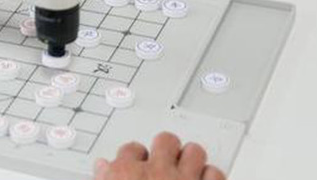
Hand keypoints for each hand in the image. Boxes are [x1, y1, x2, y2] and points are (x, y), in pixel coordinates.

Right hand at [95, 132, 225, 179]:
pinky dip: (212, 176)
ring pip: (194, 151)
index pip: (130, 149)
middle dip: (166, 147)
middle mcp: (156, 172)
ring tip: (188, 165)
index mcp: (126, 175)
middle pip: (165, 140)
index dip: (134, 155)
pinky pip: (215, 173)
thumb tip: (101, 167)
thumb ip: (105, 178)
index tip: (136, 160)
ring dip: (192, 159)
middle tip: (165, 156)